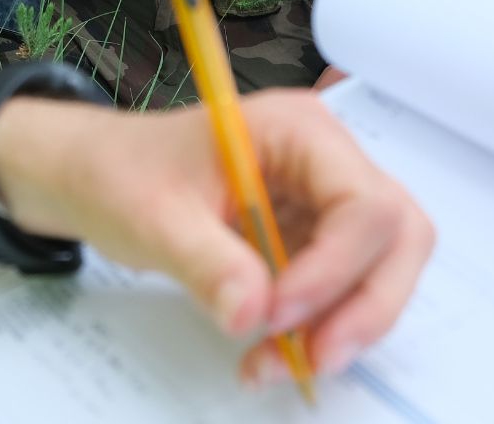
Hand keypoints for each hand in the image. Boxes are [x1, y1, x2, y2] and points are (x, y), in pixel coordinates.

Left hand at [0, 91, 432, 386]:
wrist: (97, 178)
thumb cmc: (122, 174)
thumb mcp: (153, 216)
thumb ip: (207, 262)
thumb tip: (253, 313)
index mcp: (298, 131)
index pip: (364, 202)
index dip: (335, 267)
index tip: (278, 312)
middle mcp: (326, 161)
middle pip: (396, 237)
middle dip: (363, 305)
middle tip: (310, 357)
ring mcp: (323, 201)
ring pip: (381, 270)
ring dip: (342, 327)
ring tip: (275, 363)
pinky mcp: (311, 240)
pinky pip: (342, 291)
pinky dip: (317, 330)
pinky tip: (269, 353)